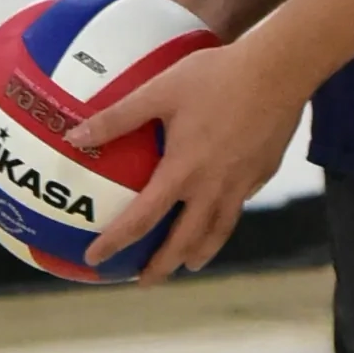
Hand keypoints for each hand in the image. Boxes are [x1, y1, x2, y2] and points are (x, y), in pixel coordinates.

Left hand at [76, 29, 313, 282]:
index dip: (116, 242)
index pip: (142, 219)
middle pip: (185, 240)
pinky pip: (239, 204)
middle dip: (163, 266)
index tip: (96, 259)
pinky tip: (220, 213)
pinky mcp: (263, 172)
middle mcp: (213, 187)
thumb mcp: (159, 91)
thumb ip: (117, 117)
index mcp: (183, 172)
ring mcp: (242, 183)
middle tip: (145, 281)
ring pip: (219, 230)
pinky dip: (224, 219)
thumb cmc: (216, 76)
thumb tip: (74, 134)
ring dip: (200, 252)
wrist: (280, 71)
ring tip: (190, 264)